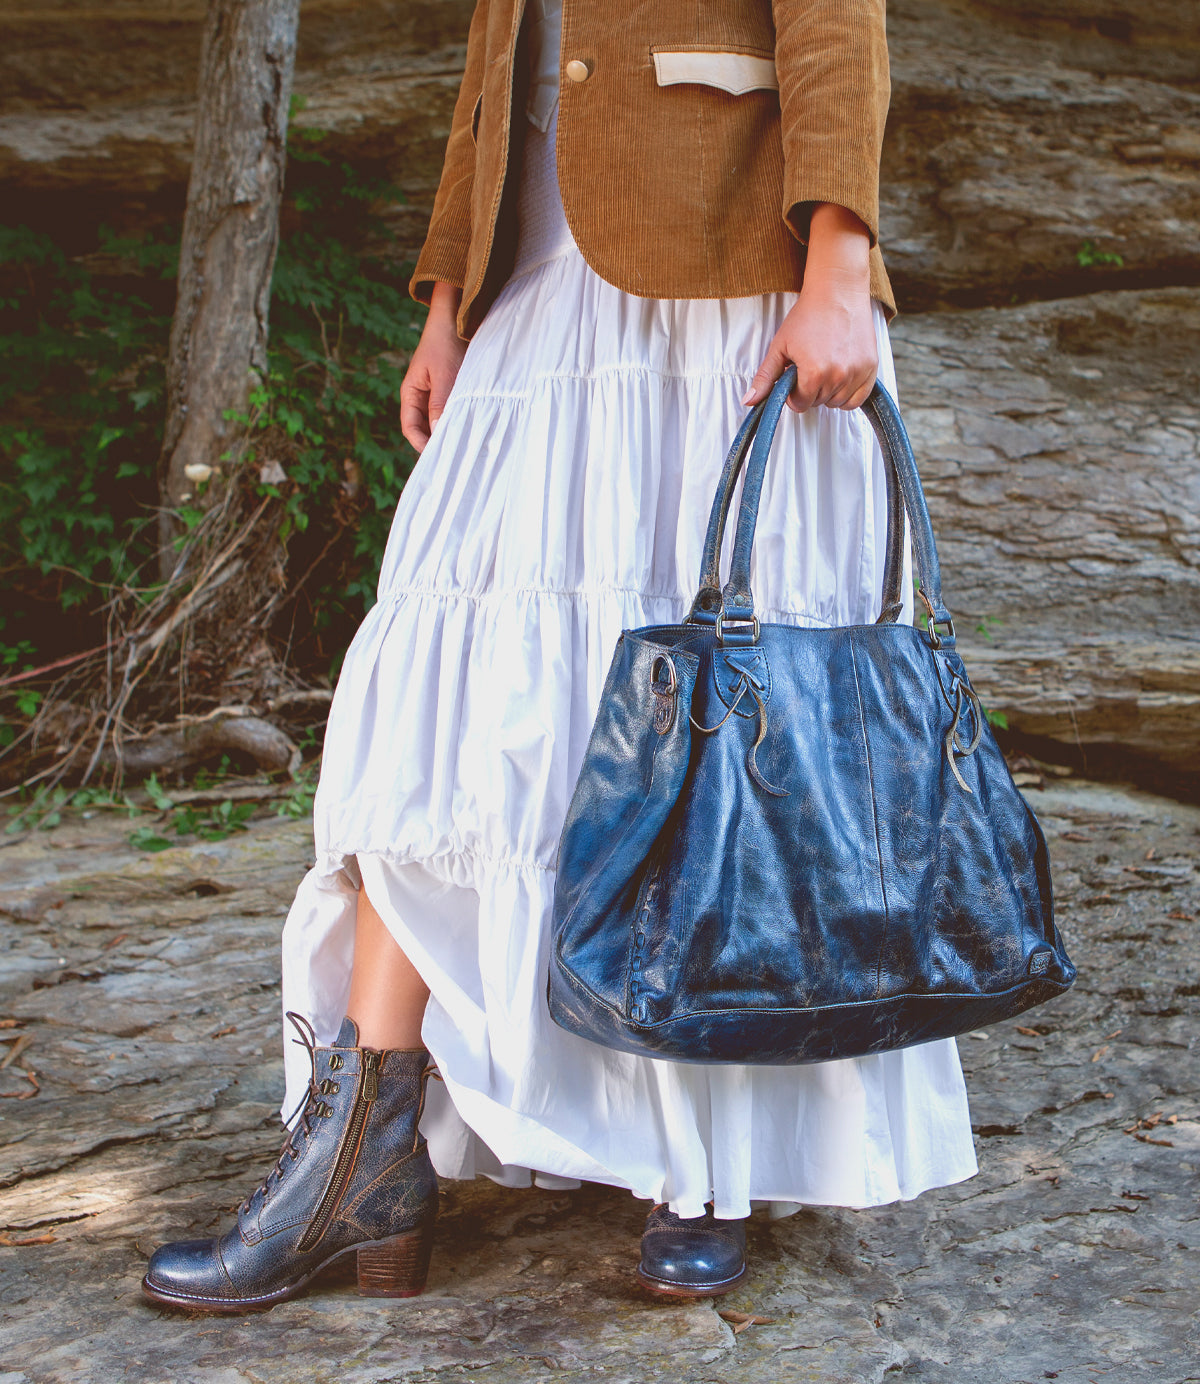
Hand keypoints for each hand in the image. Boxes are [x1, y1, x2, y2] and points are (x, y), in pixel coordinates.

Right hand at [400, 282, 467, 451]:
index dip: (422, 444)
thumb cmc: (446, 343)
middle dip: (437, 442)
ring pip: (440, 422)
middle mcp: (422, 397)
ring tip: (466, 444)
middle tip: (456, 456)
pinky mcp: (453, 391)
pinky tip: (473, 427)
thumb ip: (441, 404)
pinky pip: (453, 412)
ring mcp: (437, 395)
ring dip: (450, 432)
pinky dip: (460, 421)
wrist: (458, 317)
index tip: (438, 457)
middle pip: (425, 429)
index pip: (410, 428)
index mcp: (411, 392)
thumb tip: (437, 434)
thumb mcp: (444, 375)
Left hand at [742, 204, 876, 413]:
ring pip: (837, 403)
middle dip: (810, 390)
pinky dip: (848, 394)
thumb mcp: (779, 346)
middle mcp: (838, 376)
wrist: (837, 292)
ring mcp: (857, 372)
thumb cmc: (806, 317)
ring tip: (825, 367)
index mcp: (814, 373)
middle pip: (818, 403)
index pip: (800, 404)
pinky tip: (840, 376)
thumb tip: (748, 402)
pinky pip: (857, 399)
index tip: (795, 375)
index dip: (793, 392)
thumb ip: (765, 378)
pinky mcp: (871, 368)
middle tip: (810, 365)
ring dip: (828, 392)